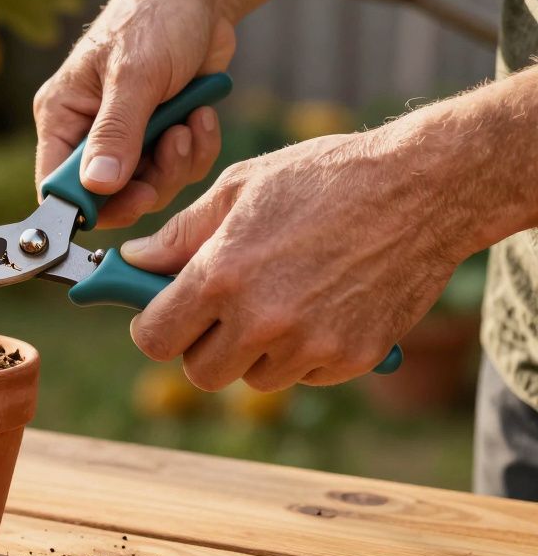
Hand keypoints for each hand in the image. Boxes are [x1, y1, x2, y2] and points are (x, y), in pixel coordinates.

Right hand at [33, 0, 235, 228]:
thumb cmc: (154, 18)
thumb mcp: (135, 76)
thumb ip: (116, 133)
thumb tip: (97, 187)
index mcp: (62, 114)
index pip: (57, 182)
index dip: (87, 204)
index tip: (129, 199)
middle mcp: (88, 132)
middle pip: (108, 195)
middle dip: (149, 180)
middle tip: (173, 150)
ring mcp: (126, 136)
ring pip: (149, 186)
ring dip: (179, 161)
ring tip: (191, 121)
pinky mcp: (160, 135)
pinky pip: (177, 169)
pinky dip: (196, 148)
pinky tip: (202, 115)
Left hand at [120, 130, 464, 391]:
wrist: (422, 186)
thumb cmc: (323, 177)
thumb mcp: (239, 188)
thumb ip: (178, 234)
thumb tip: (132, 261)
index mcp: (220, 277)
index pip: (155, 339)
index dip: (154, 326)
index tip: (163, 312)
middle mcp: (261, 321)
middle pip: (200, 372)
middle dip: (201, 344)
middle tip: (220, 308)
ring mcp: (310, 346)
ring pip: (254, 378)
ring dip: (254, 351)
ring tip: (279, 296)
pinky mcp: (353, 359)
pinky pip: (305, 375)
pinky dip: (303, 353)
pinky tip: (320, 303)